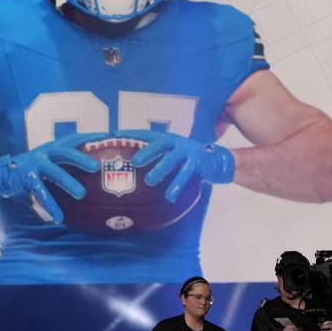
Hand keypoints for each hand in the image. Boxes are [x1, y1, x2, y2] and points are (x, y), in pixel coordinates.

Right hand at [0, 132, 105, 222]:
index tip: (108, 137)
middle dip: (80, 158)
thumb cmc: (32, 170)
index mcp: (53, 148)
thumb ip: (65, 167)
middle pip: (65, 152)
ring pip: (54, 173)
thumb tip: (95, 176)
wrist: (1, 174)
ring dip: (68, 183)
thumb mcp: (49, 164)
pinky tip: (59, 216)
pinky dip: (50, 204)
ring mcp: (34, 164)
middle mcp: (44, 153)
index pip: (74, 140)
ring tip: (81, 195)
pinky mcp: (26, 178)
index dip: (90, 138)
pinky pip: (41, 192)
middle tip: (96, 167)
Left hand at [118, 129, 234, 202]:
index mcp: (167, 139)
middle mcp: (176, 142)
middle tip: (134, 162)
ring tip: (150, 182)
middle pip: (159, 144)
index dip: (131, 133)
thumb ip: (156, 159)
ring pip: (172, 159)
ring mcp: (187, 151)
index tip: (114, 135)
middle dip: (146, 151)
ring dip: (160, 170)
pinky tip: (170, 196)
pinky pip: (186, 174)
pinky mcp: (198, 162)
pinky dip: (177, 185)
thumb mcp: (171, 155)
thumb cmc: (187, 160)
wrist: (217, 161)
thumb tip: (129, 170)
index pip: (146, 134)